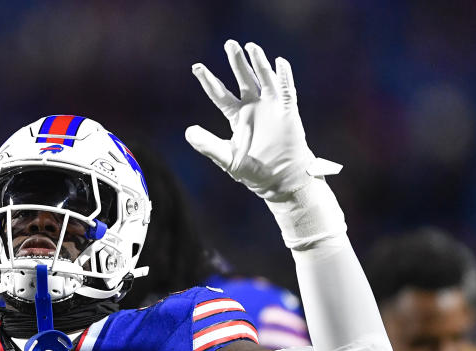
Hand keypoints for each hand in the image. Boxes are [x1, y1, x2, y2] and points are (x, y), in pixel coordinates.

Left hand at [185, 40, 339, 200]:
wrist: (280, 180)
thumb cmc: (253, 171)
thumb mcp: (226, 158)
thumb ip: (207, 145)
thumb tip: (188, 132)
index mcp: (237, 117)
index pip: (220, 94)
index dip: (209, 80)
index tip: (196, 67)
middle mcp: (253, 108)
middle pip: (243, 79)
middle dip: (236, 62)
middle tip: (229, 44)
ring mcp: (271, 108)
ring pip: (264, 79)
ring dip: (259, 63)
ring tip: (251, 47)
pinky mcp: (287, 111)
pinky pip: (286, 89)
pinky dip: (283, 76)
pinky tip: (279, 62)